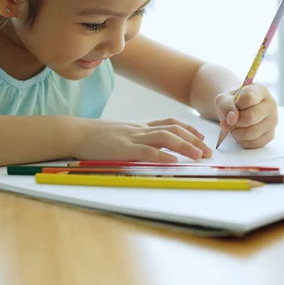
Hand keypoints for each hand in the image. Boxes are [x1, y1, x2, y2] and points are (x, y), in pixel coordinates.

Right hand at [71, 117, 212, 161]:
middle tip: (207, 151)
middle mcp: (140, 129)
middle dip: (193, 139)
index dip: (188, 128)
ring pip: (165, 137)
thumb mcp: (119, 135)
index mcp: (139, 126)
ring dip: (184, 146)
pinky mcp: (123, 149)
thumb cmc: (95, 137)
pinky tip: (174, 162)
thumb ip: (135, 139)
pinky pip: (146, 151)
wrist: (75, 132)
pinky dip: (162, 156)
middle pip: (173, 129)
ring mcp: (132, 137)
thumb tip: (150, 149)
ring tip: (198, 155)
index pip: (169, 122)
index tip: (201, 136)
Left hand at [215, 84, 277, 148]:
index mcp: (260, 91)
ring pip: (252, 132)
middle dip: (235, 122)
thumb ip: (226, 106)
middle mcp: (271, 105)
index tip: (234, 105)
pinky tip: (241, 133)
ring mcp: (272, 121)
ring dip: (237, 133)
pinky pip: (254, 143)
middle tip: (230, 121)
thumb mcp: (224, 100)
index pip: (248, 98)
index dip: (236, 104)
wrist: (238, 112)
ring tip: (235, 127)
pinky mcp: (270, 135)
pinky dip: (243, 141)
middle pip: (250, 117)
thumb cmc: (232, 103)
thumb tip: (232, 119)